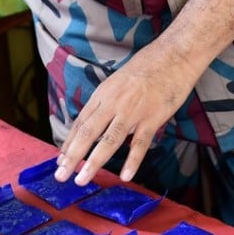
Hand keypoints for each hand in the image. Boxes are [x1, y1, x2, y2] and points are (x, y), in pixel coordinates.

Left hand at [54, 42, 202, 185]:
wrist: (174, 55)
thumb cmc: (147, 68)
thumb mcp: (118, 82)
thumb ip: (106, 102)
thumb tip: (95, 122)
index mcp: (103, 94)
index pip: (81, 123)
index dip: (69, 143)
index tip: (59, 160)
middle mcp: (113, 103)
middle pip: (88, 133)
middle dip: (72, 156)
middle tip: (60, 175)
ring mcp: (132, 112)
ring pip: (109, 141)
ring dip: (93, 162)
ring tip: (82, 180)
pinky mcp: (152, 118)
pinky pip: (140, 144)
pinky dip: (132, 161)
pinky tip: (125, 176)